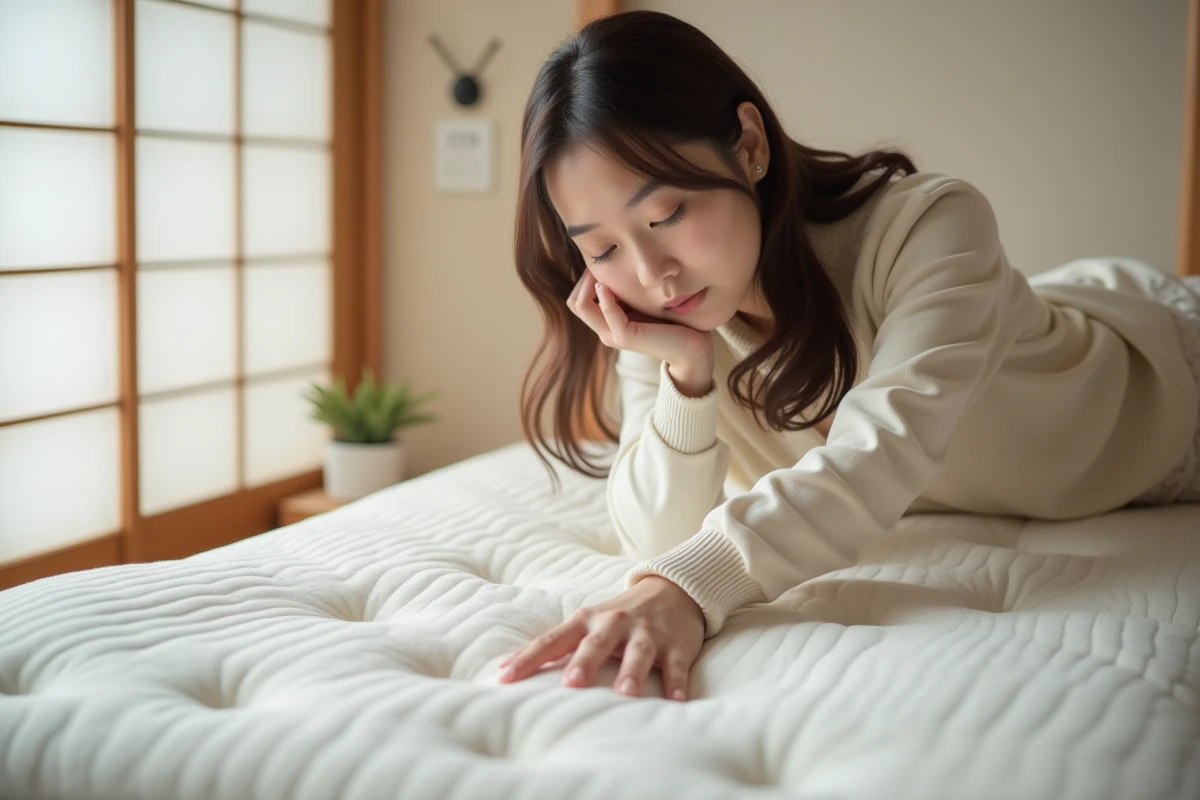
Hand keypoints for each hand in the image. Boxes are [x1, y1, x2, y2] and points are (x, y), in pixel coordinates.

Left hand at [497, 575, 705, 700]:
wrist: (674, 589)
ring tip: (626, 693)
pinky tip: (677, 700)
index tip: (506, 677)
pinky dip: (677, 683)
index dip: (528, 658)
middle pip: (596, 643)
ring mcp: (647, 634)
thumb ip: (557, 644)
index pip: (552, 640)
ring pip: (638, 653)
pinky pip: (676, 666)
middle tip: (571, 683)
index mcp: (587, 621)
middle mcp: (615, 624)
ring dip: (632, 672)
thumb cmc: (620, 616)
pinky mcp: (676, 645)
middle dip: (584, 662)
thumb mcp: (588, 622)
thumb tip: (507, 669)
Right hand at [566, 270, 714, 389]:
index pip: (578, 297)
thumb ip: (631, 289)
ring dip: (589, 283)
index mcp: (608, 323)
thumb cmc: (674, 321)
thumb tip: (622, 259)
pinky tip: (606, 283)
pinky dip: (604, 297)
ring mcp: (613, 335)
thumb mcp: (646, 300)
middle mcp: (605, 331)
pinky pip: (607, 313)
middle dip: (583, 278)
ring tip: (602, 268)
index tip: (604, 261)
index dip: (585, 277)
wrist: (693, 349)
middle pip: (575, 301)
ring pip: (582, 306)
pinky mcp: (626, 337)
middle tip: (601, 262)